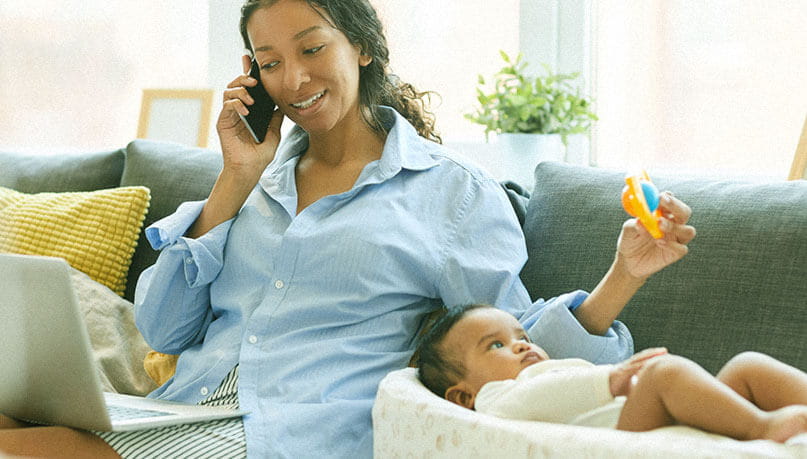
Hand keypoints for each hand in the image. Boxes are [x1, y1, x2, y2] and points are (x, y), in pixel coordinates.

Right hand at [216, 55, 284, 184]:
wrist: (249, 170)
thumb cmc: (260, 154)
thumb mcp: (274, 133)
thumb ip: (276, 117)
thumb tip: (283, 102)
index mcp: (251, 110)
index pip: (248, 87)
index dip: (248, 71)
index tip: (250, 58)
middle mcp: (238, 110)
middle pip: (237, 84)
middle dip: (244, 77)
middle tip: (254, 81)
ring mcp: (230, 115)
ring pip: (229, 91)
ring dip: (241, 90)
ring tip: (251, 99)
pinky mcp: (223, 122)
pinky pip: (226, 105)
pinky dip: (236, 103)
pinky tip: (245, 110)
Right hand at [609, 347, 667, 396]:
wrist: (604, 387)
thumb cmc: (619, 386)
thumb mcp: (633, 386)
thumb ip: (641, 386)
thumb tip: (653, 392)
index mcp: (632, 366)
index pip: (644, 358)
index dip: (653, 355)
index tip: (664, 353)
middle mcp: (630, 364)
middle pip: (643, 356)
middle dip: (654, 352)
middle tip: (665, 350)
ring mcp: (626, 367)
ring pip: (639, 359)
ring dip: (649, 355)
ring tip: (659, 353)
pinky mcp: (622, 372)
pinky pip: (633, 368)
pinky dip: (640, 366)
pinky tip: (647, 364)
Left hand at [616, 192, 695, 278]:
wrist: (628, 261)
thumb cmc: (629, 240)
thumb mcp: (628, 230)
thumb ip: (634, 223)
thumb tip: (640, 219)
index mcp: (663, 213)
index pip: (670, 201)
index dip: (667, 197)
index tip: (660, 196)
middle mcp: (673, 224)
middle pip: (684, 212)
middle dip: (676, 206)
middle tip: (664, 204)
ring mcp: (676, 239)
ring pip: (688, 231)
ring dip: (675, 227)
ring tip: (659, 225)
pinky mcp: (676, 253)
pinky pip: (681, 248)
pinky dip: (671, 245)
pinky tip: (659, 242)